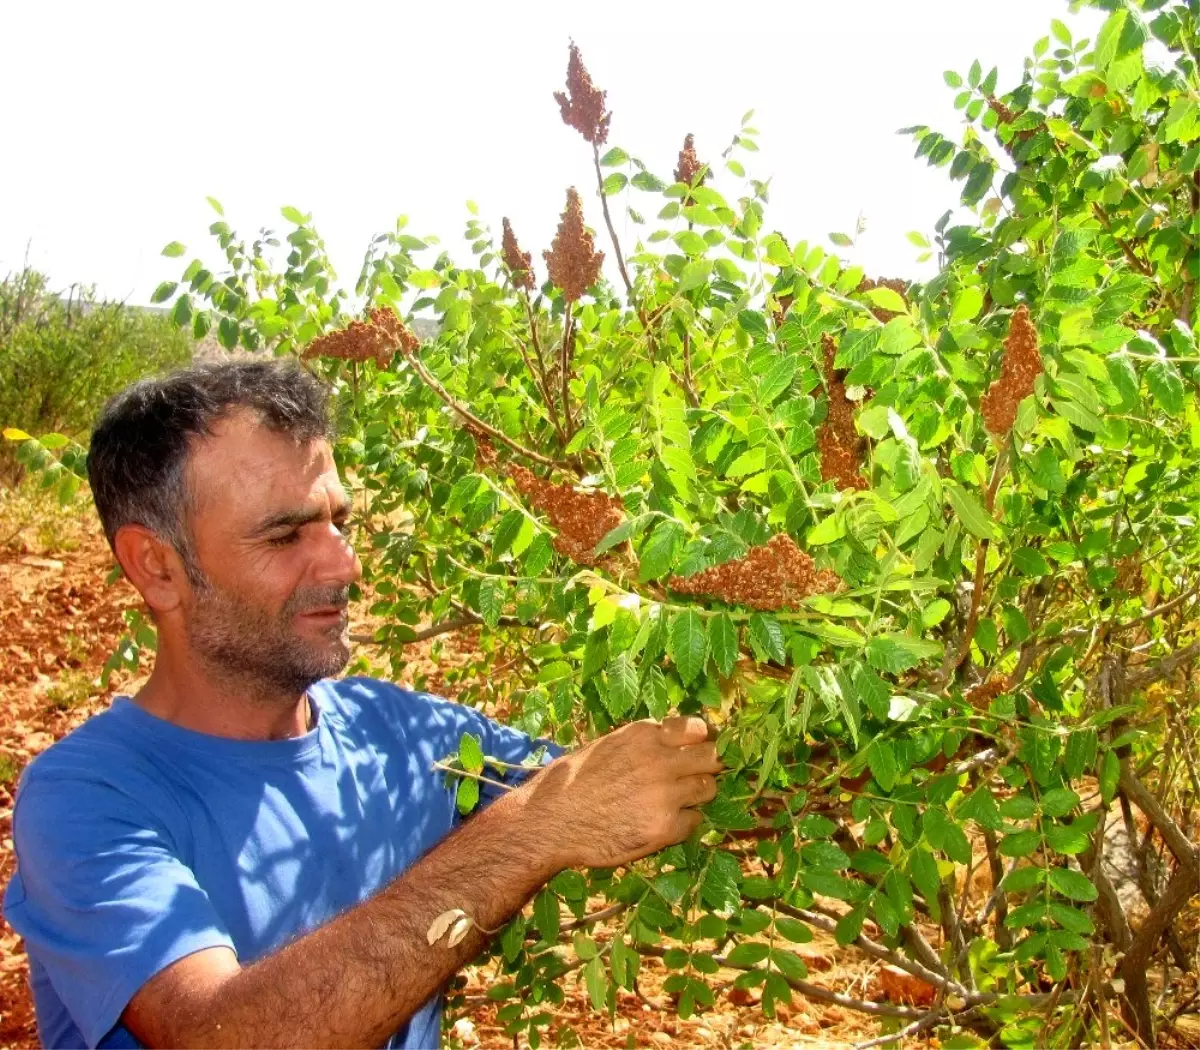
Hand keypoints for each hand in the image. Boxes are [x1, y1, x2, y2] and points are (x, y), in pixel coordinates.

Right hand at [521, 716, 722, 870]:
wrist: (551, 821)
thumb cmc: (574, 781)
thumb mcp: (609, 745)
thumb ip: (645, 742)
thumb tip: (680, 741)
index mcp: (644, 735)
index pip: (699, 728)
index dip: (703, 740)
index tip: (700, 748)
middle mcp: (660, 760)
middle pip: (712, 758)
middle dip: (707, 766)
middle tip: (695, 776)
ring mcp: (665, 795)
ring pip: (708, 789)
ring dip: (696, 795)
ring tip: (672, 802)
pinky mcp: (665, 828)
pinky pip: (694, 822)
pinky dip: (682, 823)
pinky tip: (659, 823)